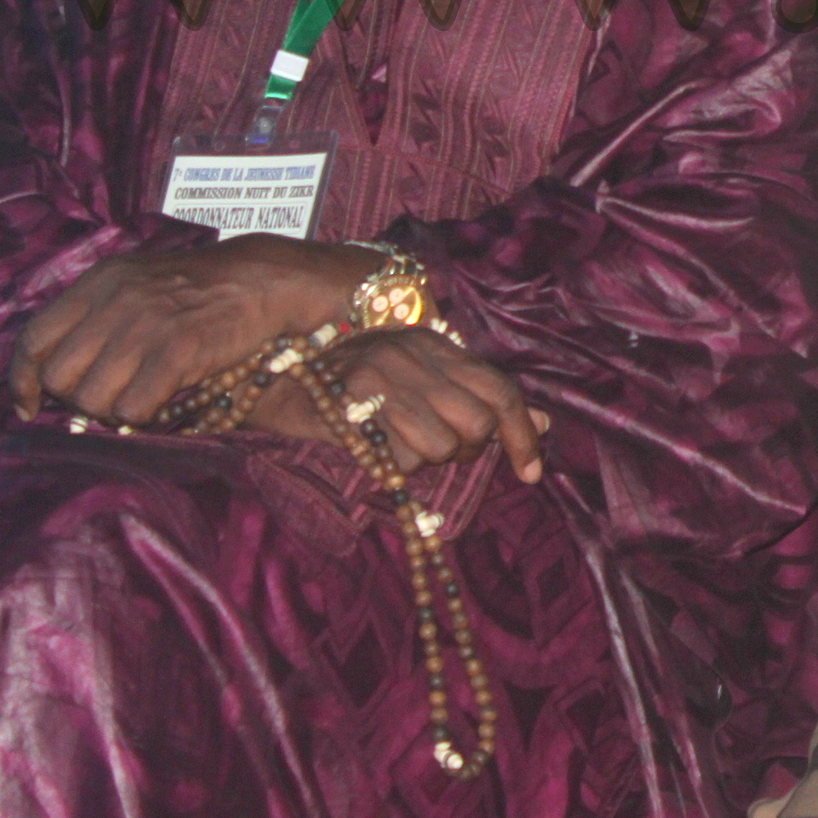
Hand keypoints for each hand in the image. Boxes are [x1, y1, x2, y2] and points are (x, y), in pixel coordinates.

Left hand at [9, 235, 377, 424]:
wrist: (264, 278)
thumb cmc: (198, 286)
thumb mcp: (135, 281)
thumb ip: (95, 314)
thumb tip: (56, 371)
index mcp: (98, 282)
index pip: (33, 338)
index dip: (25, 379)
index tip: (30, 404)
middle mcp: (115, 301)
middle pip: (60, 376)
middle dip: (76, 397)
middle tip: (107, 395)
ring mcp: (146, 326)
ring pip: (92, 399)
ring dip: (112, 409)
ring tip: (139, 396)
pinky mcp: (179, 351)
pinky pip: (133, 408)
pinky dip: (142, 415)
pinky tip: (162, 400)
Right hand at [248, 327, 550, 481]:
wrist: (273, 379)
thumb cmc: (353, 385)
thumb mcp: (421, 377)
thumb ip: (479, 396)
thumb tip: (544, 424)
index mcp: (436, 344)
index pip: (500, 390)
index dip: (522, 434)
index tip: (533, 473)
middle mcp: (414, 355)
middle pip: (476, 424)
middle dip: (467, 451)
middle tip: (439, 449)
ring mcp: (382, 379)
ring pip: (441, 447)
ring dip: (425, 460)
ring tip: (397, 442)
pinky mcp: (352, 408)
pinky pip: (400, 459)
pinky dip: (392, 466)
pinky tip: (372, 447)